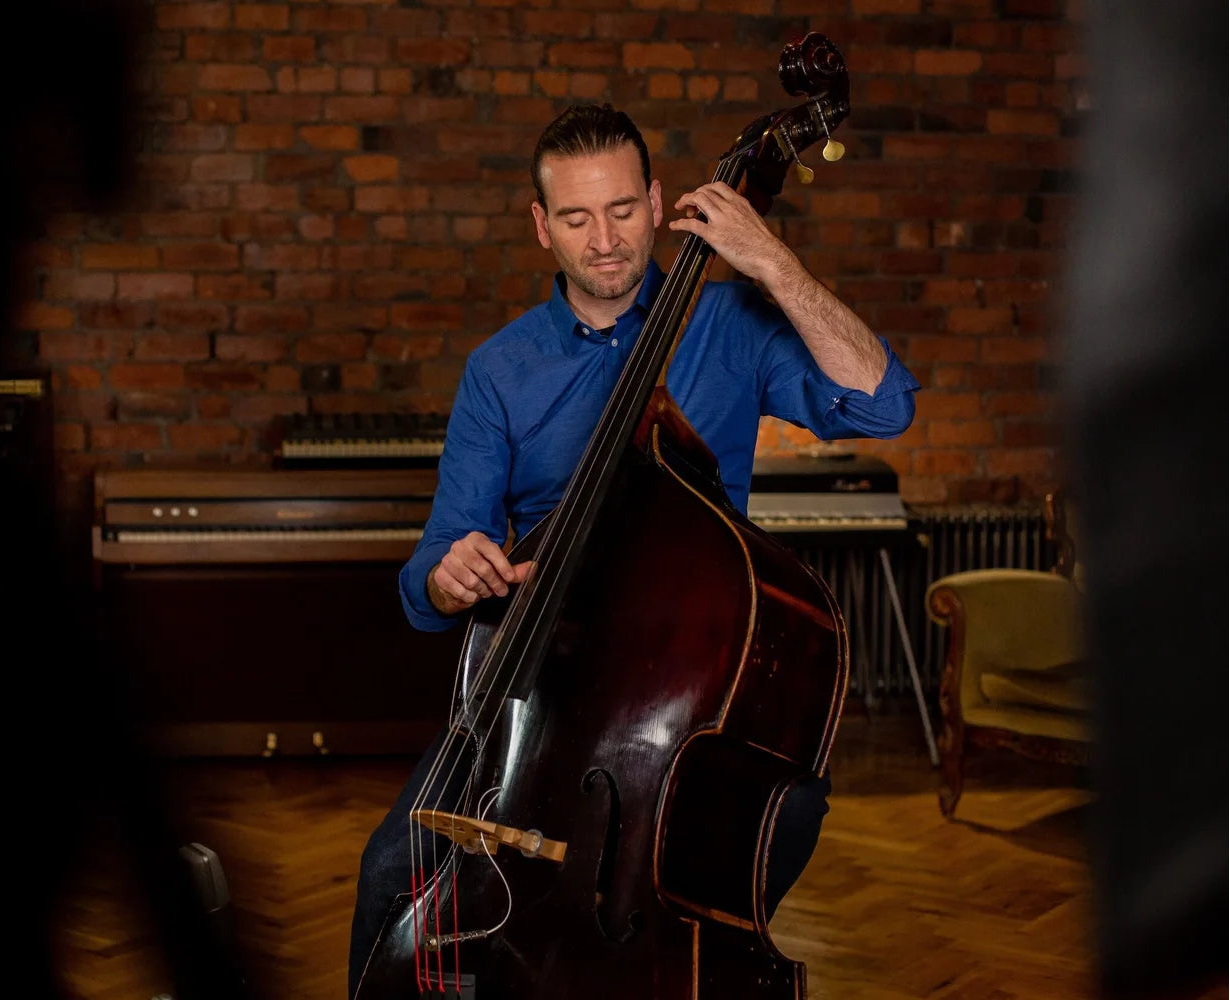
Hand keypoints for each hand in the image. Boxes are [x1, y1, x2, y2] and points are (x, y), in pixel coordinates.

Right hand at [427, 532, 533, 615]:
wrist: (452, 576)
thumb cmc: (478, 569)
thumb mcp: (497, 566)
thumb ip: (514, 569)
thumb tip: (533, 567)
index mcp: (475, 539)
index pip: (491, 550)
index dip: (502, 565)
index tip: (509, 578)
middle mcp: (460, 547)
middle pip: (483, 568)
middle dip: (495, 583)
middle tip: (501, 590)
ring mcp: (448, 561)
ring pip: (472, 581)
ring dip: (483, 590)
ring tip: (486, 591)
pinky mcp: (441, 575)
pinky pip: (460, 590)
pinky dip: (470, 596)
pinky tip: (473, 594)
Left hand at [668, 182, 791, 283]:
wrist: (769, 257)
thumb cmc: (764, 245)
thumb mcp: (754, 221)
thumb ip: (742, 215)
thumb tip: (735, 219)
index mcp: (740, 203)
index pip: (718, 186)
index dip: (705, 190)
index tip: (702, 198)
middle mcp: (730, 207)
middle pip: (704, 191)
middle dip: (693, 196)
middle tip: (689, 207)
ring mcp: (721, 220)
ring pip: (697, 200)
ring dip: (685, 203)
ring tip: (681, 211)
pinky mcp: (715, 235)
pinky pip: (692, 225)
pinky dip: (679, 224)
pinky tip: (674, 226)